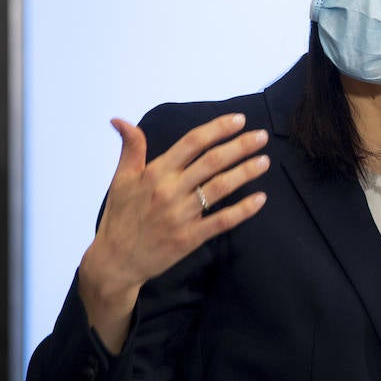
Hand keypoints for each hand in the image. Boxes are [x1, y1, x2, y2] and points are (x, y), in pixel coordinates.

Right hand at [78, 112, 269, 350]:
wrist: (115, 261)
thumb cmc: (120, 217)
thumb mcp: (120, 179)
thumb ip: (130, 148)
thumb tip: (120, 120)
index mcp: (155, 173)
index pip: (191, 143)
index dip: (217, 129)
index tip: (239, 119)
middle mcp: (170, 190)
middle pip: (211, 162)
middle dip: (240, 146)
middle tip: (262, 136)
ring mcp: (182, 215)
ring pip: (220, 188)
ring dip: (245, 172)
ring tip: (265, 161)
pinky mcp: (190, 238)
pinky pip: (221, 221)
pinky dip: (243, 210)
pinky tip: (261, 199)